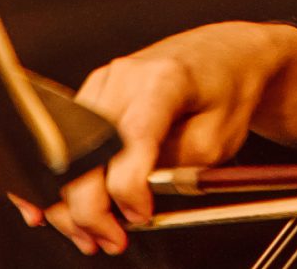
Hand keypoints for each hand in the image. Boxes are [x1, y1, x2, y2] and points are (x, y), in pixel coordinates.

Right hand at [11, 20, 296, 255]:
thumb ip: (177, 167)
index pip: (131, 139)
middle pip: (86, 151)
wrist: (226, 54)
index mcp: (164, 79)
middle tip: (109, 241)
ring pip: (68, 153)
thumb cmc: (228, 91)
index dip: (128, 188)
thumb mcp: (220, 138)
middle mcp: (125, 76)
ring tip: (92, 235)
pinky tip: (71, 210)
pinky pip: (69, 145)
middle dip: (90, 209)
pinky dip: (69, 183)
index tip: (140, 217)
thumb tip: (134, 198)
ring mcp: (103, 83)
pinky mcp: (92, 95)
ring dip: (73, 203)